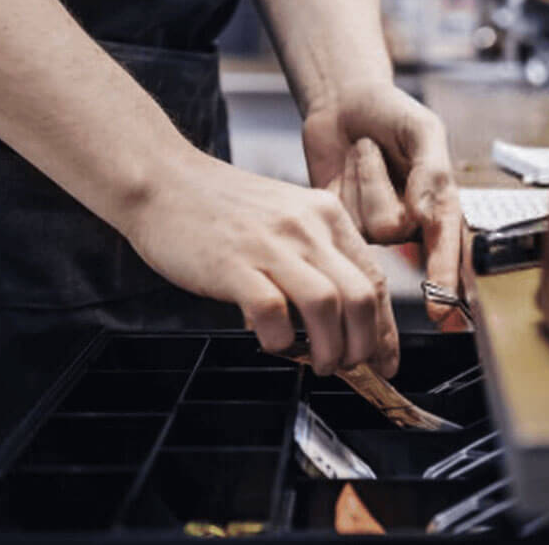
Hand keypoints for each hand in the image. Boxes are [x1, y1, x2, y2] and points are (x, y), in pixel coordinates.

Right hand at [124, 153, 398, 376]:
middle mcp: (306, 226)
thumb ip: (313, 256)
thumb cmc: (220, 206)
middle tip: (350, 368)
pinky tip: (271, 340)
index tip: (384, 359)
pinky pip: (273, 313)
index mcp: (324, 214)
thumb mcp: (284, 217)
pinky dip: (279, 340)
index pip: (375, 278)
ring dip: (330, 350)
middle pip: (362, 297)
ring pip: (328, 307)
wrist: (163, 179)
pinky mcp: (234, 264)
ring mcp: (271, 244)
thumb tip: (339, 319)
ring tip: (317, 363)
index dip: (385, 329)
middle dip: (365, 347)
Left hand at [302, 83, 461, 320]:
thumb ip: (432, 170)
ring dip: (362, 175)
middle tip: (378, 146)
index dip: (445, 278)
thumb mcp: (423, 128)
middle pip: (395, 228)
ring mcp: (373, 227)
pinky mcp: (342, 223)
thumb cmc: (390, 112)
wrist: (344, 101)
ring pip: (365, 221)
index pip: (448, 249)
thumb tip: (425, 213)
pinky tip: (348, 164)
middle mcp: (410, 224)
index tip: (442, 310)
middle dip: (381, 182)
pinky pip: (340, 216)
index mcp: (441, 204)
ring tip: (364, 152)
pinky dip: (344, 180)